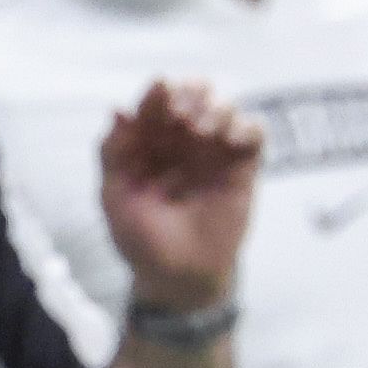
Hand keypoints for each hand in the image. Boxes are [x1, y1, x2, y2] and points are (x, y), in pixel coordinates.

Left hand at [95, 79, 261, 313]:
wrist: (177, 276)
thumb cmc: (142, 237)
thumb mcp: (115, 197)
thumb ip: (113, 153)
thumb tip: (117, 110)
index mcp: (150, 141)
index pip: (156, 103)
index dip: (158, 93)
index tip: (160, 91)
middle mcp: (184, 140)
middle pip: (194, 93)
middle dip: (190, 93)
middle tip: (183, 114)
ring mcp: (214, 151)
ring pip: (224, 107)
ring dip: (216, 108)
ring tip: (203, 131)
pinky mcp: (243, 167)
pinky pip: (254, 132)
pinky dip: (246, 126)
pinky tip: (231, 139)